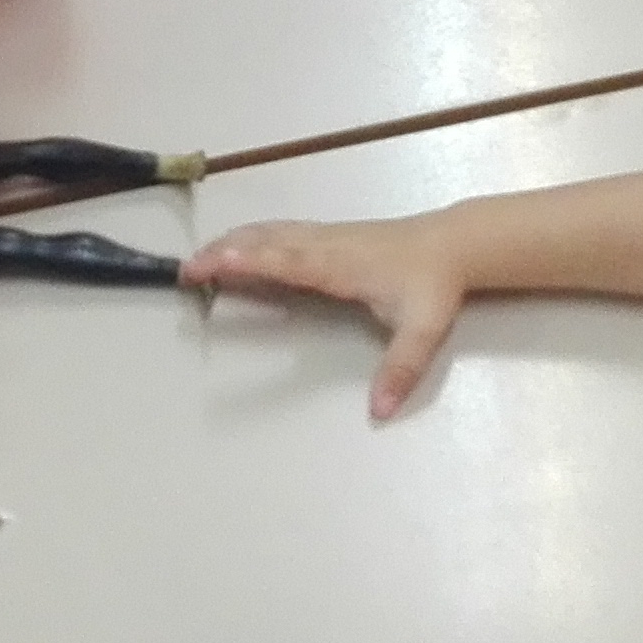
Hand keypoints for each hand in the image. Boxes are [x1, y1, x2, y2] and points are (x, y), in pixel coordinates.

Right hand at [181, 215, 468, 421]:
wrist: (455, 244)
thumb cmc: (434, 285)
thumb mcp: (424, 331)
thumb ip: (400, 370)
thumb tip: (380, 411)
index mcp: (339, 265)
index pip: (287, 260)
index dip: (250, 260)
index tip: (215, 263)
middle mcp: (325, 244)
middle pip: (266, 241)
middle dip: (224, 252)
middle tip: (187, 270)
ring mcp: (325, 236)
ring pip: (269, 232)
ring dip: (232, 242)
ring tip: (198, 259)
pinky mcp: (328, 235)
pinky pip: (280, 233)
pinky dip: (250, 238)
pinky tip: (238, 246)